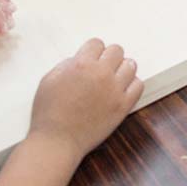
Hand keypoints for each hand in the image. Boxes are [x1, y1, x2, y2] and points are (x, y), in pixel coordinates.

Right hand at [30, 38, 143, 160]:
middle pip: (116, 50)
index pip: (97, 43)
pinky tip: (121, 90)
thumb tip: (81, 59)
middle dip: (108, 57)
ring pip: (130, 65)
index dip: (92, 52)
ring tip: (112, 79)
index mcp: (81, 64)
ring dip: (122, 69)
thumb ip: (67, 64)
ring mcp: (114, 90)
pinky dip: (132, 85)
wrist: (56, 142)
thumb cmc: (48, 113)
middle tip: (101, 69)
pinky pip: (138, 85)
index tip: (90, 60)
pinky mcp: (122, 106)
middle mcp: (101, 73)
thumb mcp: (49, 79)